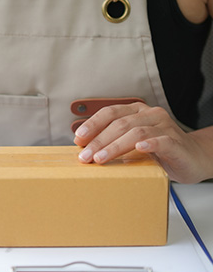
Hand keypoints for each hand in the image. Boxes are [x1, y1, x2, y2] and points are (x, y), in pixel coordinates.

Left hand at [73, 102, 212, 183]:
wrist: (192, 159)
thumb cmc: (158, 152)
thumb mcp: (132, 144)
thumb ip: (113, 142)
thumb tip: (84, 149)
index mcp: (137, 112)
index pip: (110, 113)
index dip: (92, 124)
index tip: (78, 139)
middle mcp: (150, 115)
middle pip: (120, 124)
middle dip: (99, 140)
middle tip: (85, 156)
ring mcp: (165, 127)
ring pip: (136, 132)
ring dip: (115, 146)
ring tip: (100, 158)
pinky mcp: (176, 142)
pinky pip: (162, 140)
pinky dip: (149, 143)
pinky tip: (139, 149)